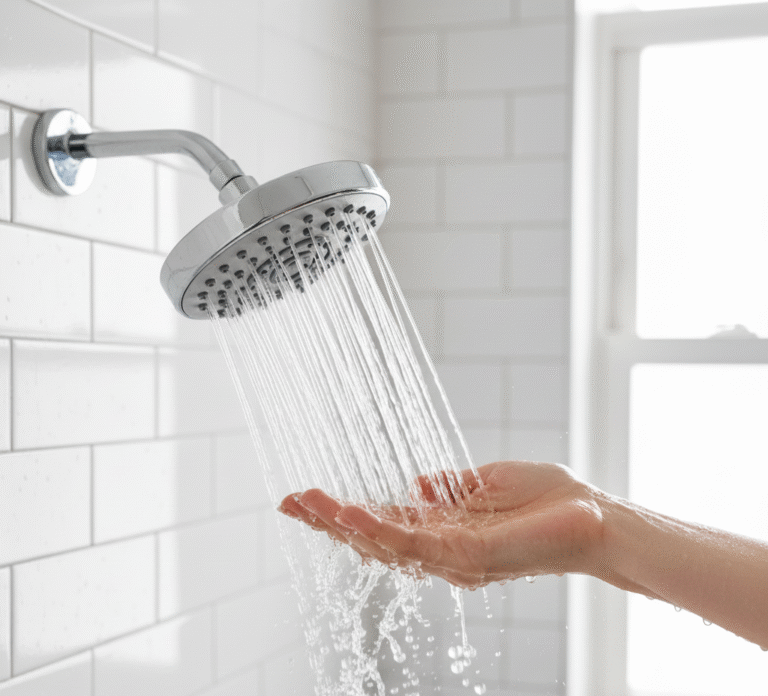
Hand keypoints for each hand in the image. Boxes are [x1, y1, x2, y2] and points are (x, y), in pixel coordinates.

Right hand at [278, 460, 605, 588]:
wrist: (597, 518)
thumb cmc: (551, 501)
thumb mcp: (491, 483)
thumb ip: (452, 488)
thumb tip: (418, 484)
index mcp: (445, 530)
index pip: (383, 523)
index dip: (345, 512)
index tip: (307, 496)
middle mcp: (441, 550)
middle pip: (372, 540)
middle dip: (328, 523)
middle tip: (288, 502)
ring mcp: (452, 556)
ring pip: (383, 545)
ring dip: (341, 524)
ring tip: (305, 502)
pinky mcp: (468, 555)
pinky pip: (415, 544)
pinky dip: (379, 529)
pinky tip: (351, 513)